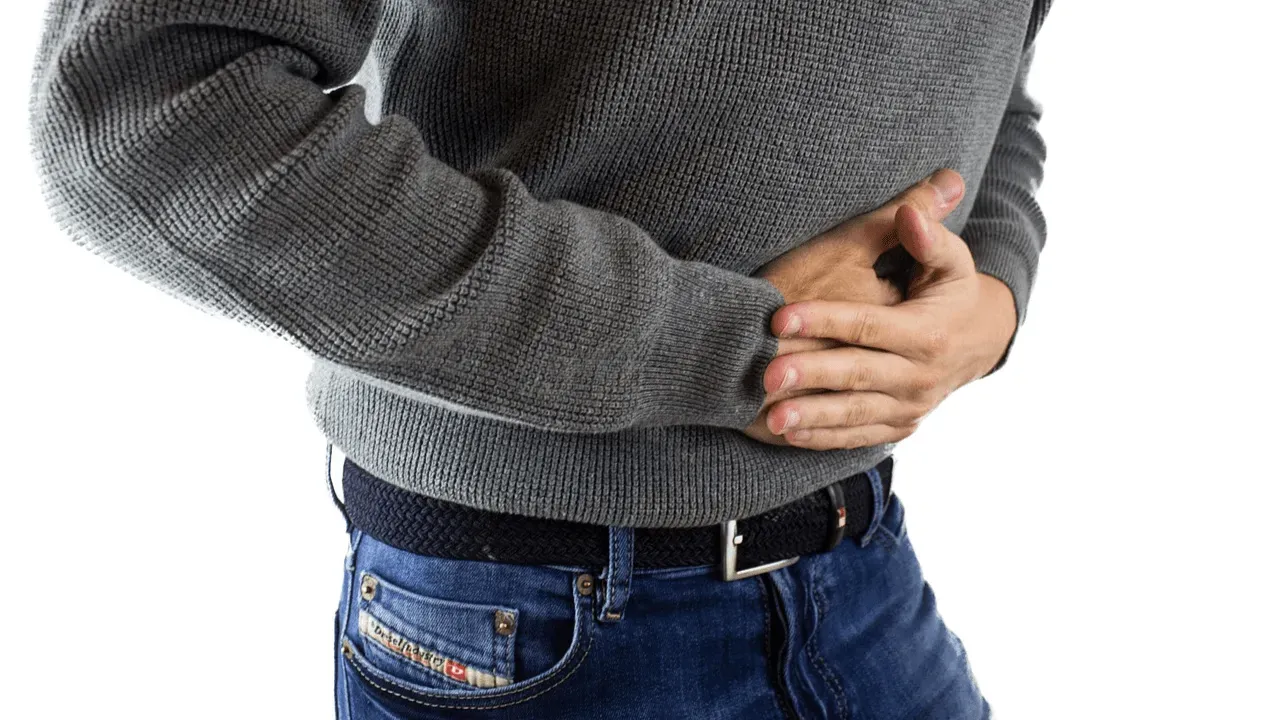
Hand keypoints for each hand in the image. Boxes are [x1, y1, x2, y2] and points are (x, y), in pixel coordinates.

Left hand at [757, 197, 1016, 449]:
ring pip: (854, 414)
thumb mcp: (952, 261)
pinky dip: (824, 438)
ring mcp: (910, 407)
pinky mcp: (899, 426)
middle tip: (765, 375)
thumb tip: (910, 212)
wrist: (980, 342)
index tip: (779, 317)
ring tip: (771, 417)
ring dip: (811, 417)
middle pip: (856, 374)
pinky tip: (789, 434)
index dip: (824, 319)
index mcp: (927, 334)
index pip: (868, 326)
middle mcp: (920, 376)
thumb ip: (928, 237)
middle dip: (810, 376)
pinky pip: (858, 436)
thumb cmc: (951, 291)